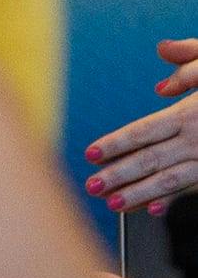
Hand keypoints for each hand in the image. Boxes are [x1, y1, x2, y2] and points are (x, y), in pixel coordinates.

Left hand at [85, 41, 197, 213]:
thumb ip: (188, 67)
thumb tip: (161, 74)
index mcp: (189, 114)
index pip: (143, 131)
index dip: (115, 143)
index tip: (90, 153)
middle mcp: (197, 139)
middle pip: (150, 159)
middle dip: (118, 175)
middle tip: (91, 186)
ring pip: (170, 180)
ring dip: (139, 194)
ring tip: (113, 203)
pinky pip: (192, 188)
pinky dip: (172, 200)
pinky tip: (152, 210)